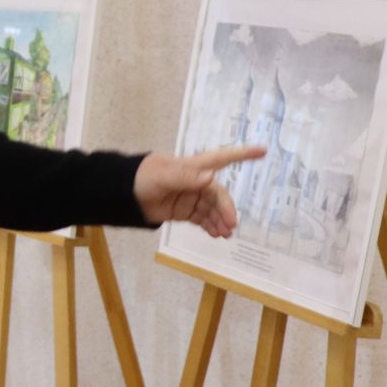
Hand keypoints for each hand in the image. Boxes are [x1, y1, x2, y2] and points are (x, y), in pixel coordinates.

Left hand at [134, 145, 265, 237]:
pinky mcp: (184, 211)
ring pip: (211, 209)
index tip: (262, 151)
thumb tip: (209, 179)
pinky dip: (210, 226)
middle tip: (230, 225)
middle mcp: (195, 180)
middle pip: (217, 194)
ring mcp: (190, 196)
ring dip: (219, 220)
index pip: (221, 158)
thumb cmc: (142, 178)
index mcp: (193, 166)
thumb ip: (185, 177)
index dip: (242, 154)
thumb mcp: (162, 175)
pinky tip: (216, 235)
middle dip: (225, 208)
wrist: (124, 195)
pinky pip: (202, 218)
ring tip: (224, 234)